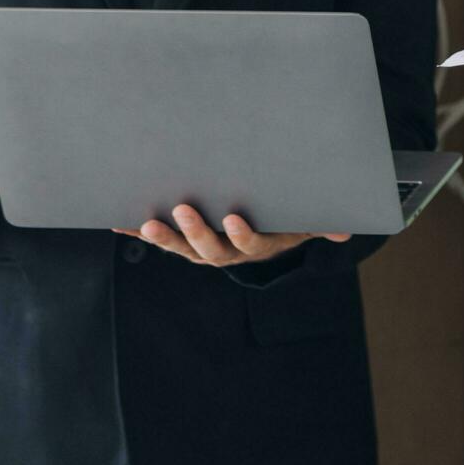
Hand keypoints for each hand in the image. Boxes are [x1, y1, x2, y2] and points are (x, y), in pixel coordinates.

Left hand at [114, 205, 350, 267]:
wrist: (260, 228)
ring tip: (148, 222)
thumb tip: (344, 231)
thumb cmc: (284, 216)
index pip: (251, 245)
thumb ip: (321, 223)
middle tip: (184, 212)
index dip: (242, 236)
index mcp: (258, 245)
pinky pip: (159, 238)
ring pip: (181, 248)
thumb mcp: (305, 220)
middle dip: (196, 232)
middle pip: (210, 250)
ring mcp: (201, 249)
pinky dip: (138, 231)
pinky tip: (120, 220)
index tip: (235, 219)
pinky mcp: (180, 240)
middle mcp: (227, 252)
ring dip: (163, 237)